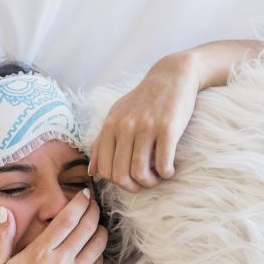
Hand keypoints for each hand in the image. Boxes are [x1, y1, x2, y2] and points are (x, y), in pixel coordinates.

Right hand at [0, 190, 107, 263]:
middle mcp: (62, 262)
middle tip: (93, 204)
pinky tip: (94, 248)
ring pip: (99, 244)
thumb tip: (5, 212)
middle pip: (88, 227)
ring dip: (100, 229)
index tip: (84, 194)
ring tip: (96, 224)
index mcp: (40, 253)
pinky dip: (100, 252)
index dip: (79, 203)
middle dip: (94, 210)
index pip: (68, 219)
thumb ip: (2, 237)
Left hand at [88, 52, 200, 192]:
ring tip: (158, 177)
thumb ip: (101, 143)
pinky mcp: (168, 128)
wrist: (171, 76)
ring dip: (150, 182)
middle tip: (146, 182)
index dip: (118, 182)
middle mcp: (124, 127)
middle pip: (121, 175)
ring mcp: (146, 127)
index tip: (131, 179)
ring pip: (140, 173)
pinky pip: (163, 163)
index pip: (104, 170)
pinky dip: (166, 173)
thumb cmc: (143, 100)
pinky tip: (170, 169)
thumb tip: (92, 171)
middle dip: (134, 187)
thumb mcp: (117, 116)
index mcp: (110, 126)